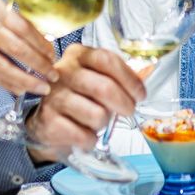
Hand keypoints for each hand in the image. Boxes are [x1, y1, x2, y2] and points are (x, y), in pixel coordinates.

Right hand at [0, 5, 57, 95]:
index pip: (22, 27)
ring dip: (23, 79)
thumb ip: (12, 22)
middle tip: (53, 75)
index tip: (53, 55)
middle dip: (37, 64)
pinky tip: (19, 89)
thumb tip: (43, 42)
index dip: (40, 43)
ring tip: (40, 87)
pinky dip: (4, 83)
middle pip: (14, 47)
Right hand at [26, 45, 145, 158]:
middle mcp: (63, 71)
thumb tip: (148, 74)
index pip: (108, 60)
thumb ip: (120, 76)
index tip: (140, 94)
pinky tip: (85, 133)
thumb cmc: (78, 95)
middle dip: (125, 104)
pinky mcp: (47, 121)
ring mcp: (53, 96)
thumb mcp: (96, 77)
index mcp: (78, 55)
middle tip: (128, 110)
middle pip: (104, 88)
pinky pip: (84, 136)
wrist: (46, 119)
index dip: (129, 79)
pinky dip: (91, 140)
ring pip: (97, 114)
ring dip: (104, 123)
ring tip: (97, 120)